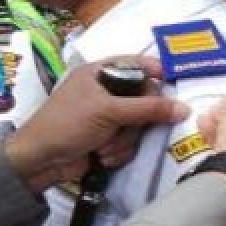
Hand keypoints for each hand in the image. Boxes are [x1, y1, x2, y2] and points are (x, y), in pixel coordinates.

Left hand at [4, 57, 187, 192]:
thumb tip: (184, 108)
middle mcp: (105, 91)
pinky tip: (101, 157)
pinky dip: (118, 152)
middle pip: (144, 100)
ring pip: (139, 126)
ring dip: (124, 141)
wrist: (41, 160)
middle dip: (135, 122)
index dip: (155, 72)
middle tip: (123, 128)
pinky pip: (130, 143)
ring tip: (104, 147)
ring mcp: (108, 116)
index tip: (171, 82)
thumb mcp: (107, 111)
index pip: (136, 64)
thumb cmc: (67, 124)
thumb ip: (147, 108)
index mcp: (99, 72)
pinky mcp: (108, 139)